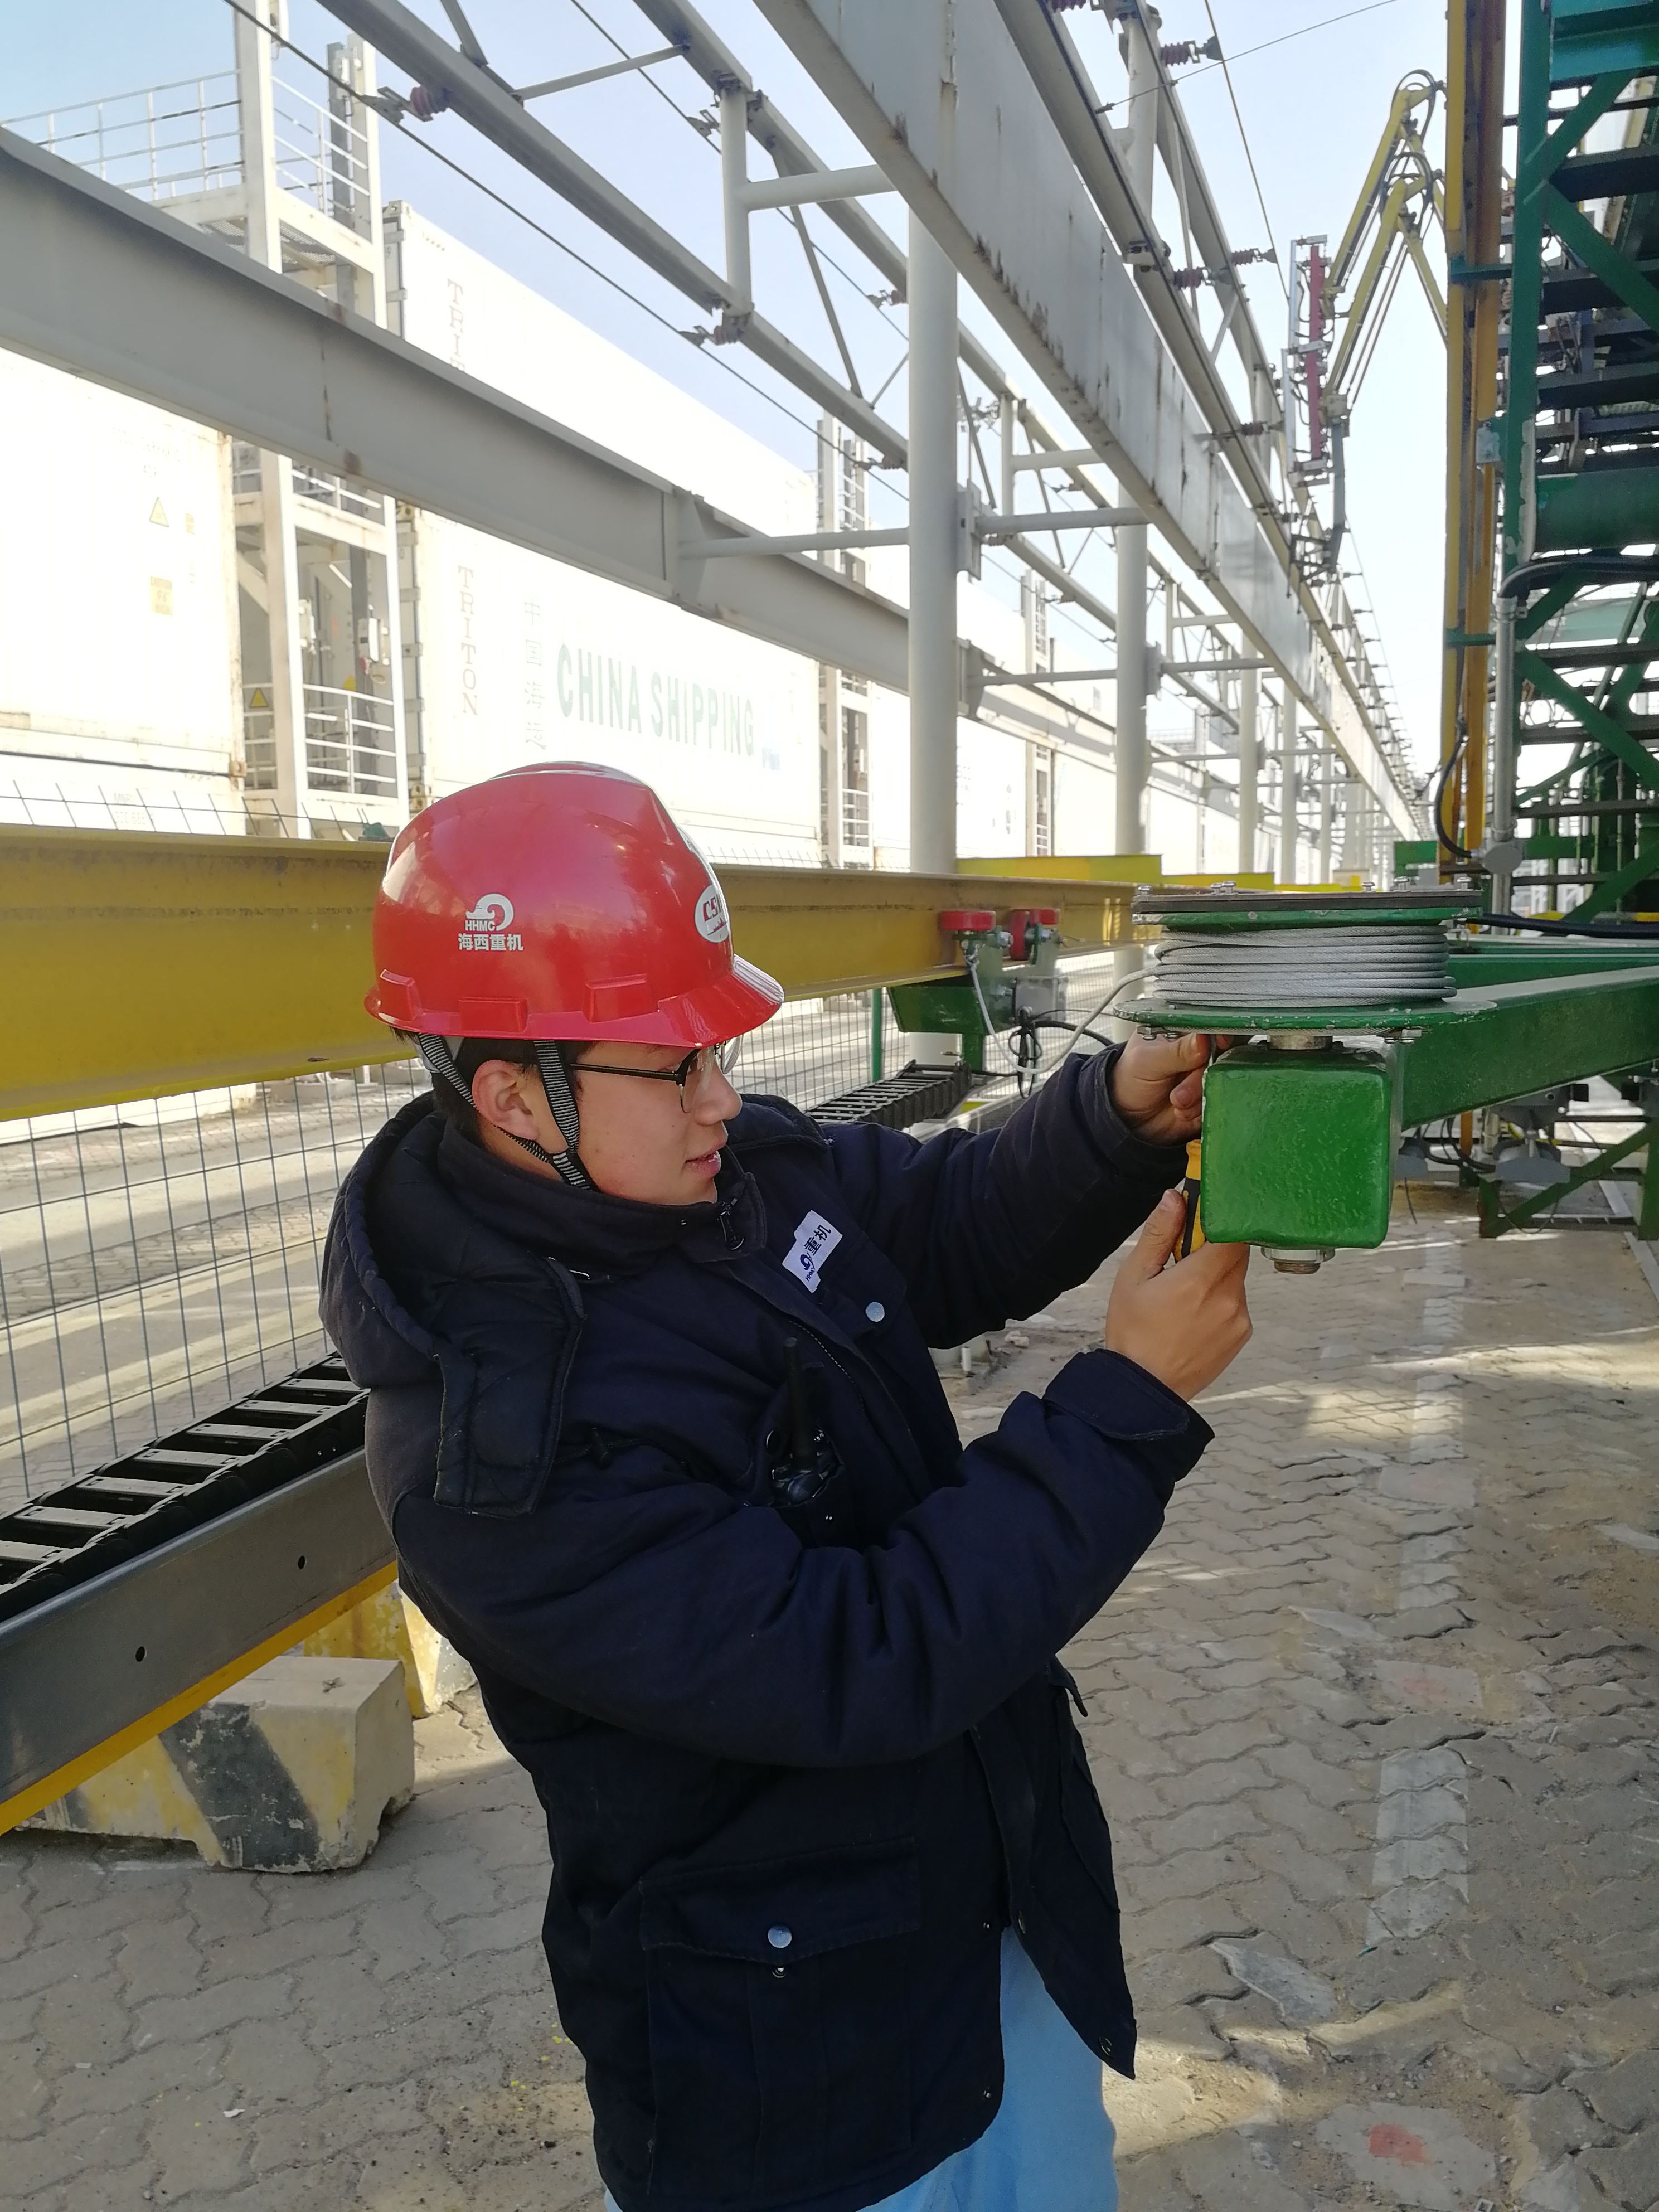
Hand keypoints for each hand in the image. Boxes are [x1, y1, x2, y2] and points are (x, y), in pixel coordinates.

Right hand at [1103, 1189, 1251, 1400]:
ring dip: (1217, 1275)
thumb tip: (1175, 1198)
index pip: (1232, 1231)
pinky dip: (1222, 1299)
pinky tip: (1194, 1315)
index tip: (1200, 1219)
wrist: (1143, 1389)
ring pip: (1237, 1277)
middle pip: (1237, 1252)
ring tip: (1184, 1295)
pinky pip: (1238, 1302)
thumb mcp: (1134, 1278)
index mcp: (1200, 1280)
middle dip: (1214, 1247)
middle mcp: (1228, 1298)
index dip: (1219, 1220)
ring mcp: (1239, 1318)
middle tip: (1183, 1260)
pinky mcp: (1242, 1334)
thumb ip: (1159, 1234)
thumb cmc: (1133, 1333)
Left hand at [1109, 1030, 1218, 1144]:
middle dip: (1200, 1079)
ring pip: (1220, 1083)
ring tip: (1176, 1103)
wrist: (1126, 1116)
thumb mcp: (1147, 1060)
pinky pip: (1218, 1102)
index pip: (1211, 1028)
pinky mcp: (1207, 1099)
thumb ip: (1176, 1051)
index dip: (1220, 1036)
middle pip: (1220, 1058)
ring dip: (1198, 1097)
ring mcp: (1204, 1077)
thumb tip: (1203, 1039)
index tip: (1220, 1044)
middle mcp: (1198, 1054)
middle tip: (1178, 1094)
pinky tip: (1182, 1112)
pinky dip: (1202, 1110)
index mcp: (1183, 1034)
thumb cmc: (1129, 1079)